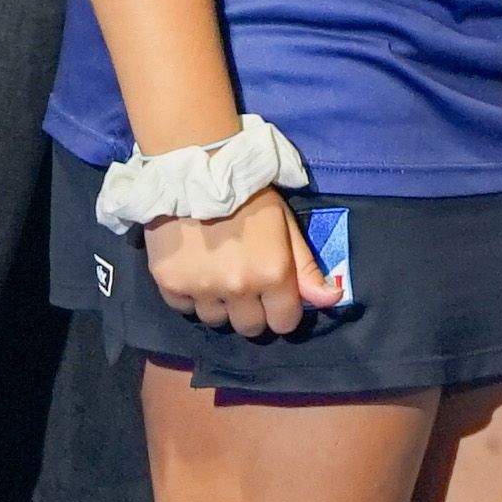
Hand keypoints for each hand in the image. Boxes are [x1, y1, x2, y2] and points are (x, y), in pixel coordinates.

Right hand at [144, 195, 329, 335]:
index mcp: (272, 274)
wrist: (196, 172)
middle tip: (245, 285)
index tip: (275, 298)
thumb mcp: (286, 226)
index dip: (282, 312)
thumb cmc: (250, 197)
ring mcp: (201, 289)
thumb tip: (332, 299)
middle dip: (253, 313)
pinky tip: (195, 271)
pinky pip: (184, 308)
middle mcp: (238, 288)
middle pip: (250, 328)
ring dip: (220, 305)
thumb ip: (306, 268)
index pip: (284, 323)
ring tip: (218, 276)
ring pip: (215, 320)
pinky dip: (190, 296)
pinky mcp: (169, 284)